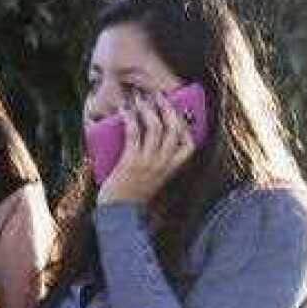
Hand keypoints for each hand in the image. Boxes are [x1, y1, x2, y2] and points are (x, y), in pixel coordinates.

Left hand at [97, 91, 194, 205]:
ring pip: (156, 126)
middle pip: (174, 128)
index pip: (190, 144)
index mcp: (171, 170)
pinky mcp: (131, 161)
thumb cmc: (131, 194)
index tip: (179, 112)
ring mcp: (148, 162)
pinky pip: (134, 132)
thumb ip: (154, 163)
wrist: (117, 213)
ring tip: (139, 97)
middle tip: (157, 95)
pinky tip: (125, 109)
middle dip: (167, 107)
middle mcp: (163, 164)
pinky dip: (130, 117)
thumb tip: (145, 136)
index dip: (187, 126)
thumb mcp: (150, 180)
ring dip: (147, 107)